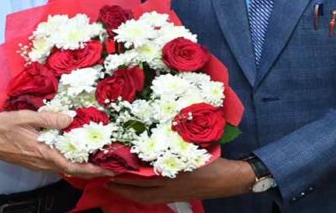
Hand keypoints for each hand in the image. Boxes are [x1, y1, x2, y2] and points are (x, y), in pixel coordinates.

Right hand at [0, 110, 112, 177]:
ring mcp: (38, 164)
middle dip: (92, 169)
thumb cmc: (4, 127)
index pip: (73, 166)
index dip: (93, 169)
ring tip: (96, 156)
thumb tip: (69, 119)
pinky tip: (75, 151)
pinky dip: (70, 161)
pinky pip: (57, 164)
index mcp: (43, 153)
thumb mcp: (26, 117)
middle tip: (109, 163)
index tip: (108, 169)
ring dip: (82, 165)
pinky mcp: (35, 162)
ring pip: (65, 168)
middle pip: (72, 170)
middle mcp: (43, 163)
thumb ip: (49, 118)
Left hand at [108, 158, 253, 203]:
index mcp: (170, 175)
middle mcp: (169, 188)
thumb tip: (154, 137)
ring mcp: (173, 194)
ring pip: (146, 198)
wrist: (228, 179)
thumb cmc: (211, 160)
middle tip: (107, 182)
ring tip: (118, 187)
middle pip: (140, 192)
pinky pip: (155, 199)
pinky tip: (138, 190)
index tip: (110, 170)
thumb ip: (171, 146)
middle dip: (122, 188)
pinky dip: (143, 195)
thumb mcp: (189, 149)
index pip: (141, 178)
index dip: (125, 176)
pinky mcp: (177, 197)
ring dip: (130, 194)